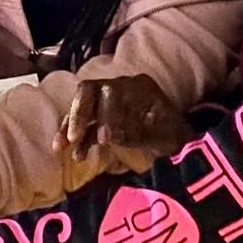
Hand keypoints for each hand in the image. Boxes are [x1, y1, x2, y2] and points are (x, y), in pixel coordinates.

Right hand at [53, 75, 192, 160]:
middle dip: (78, 114)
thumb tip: (108, 137)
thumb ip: (138, 134)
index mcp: (138, 87)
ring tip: (61, 148)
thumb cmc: (176, 138)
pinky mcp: (104, 118)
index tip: (104, 140)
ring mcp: (110, 102)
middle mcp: (120, 88)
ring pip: (82, 107)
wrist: (180, 145)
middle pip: (89, 91)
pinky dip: (78, 138)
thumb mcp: (164, 137)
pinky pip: (85, 124)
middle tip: (72, 138)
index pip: (112, 92)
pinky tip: (74, 155)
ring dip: (71, 126)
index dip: (105, 114)